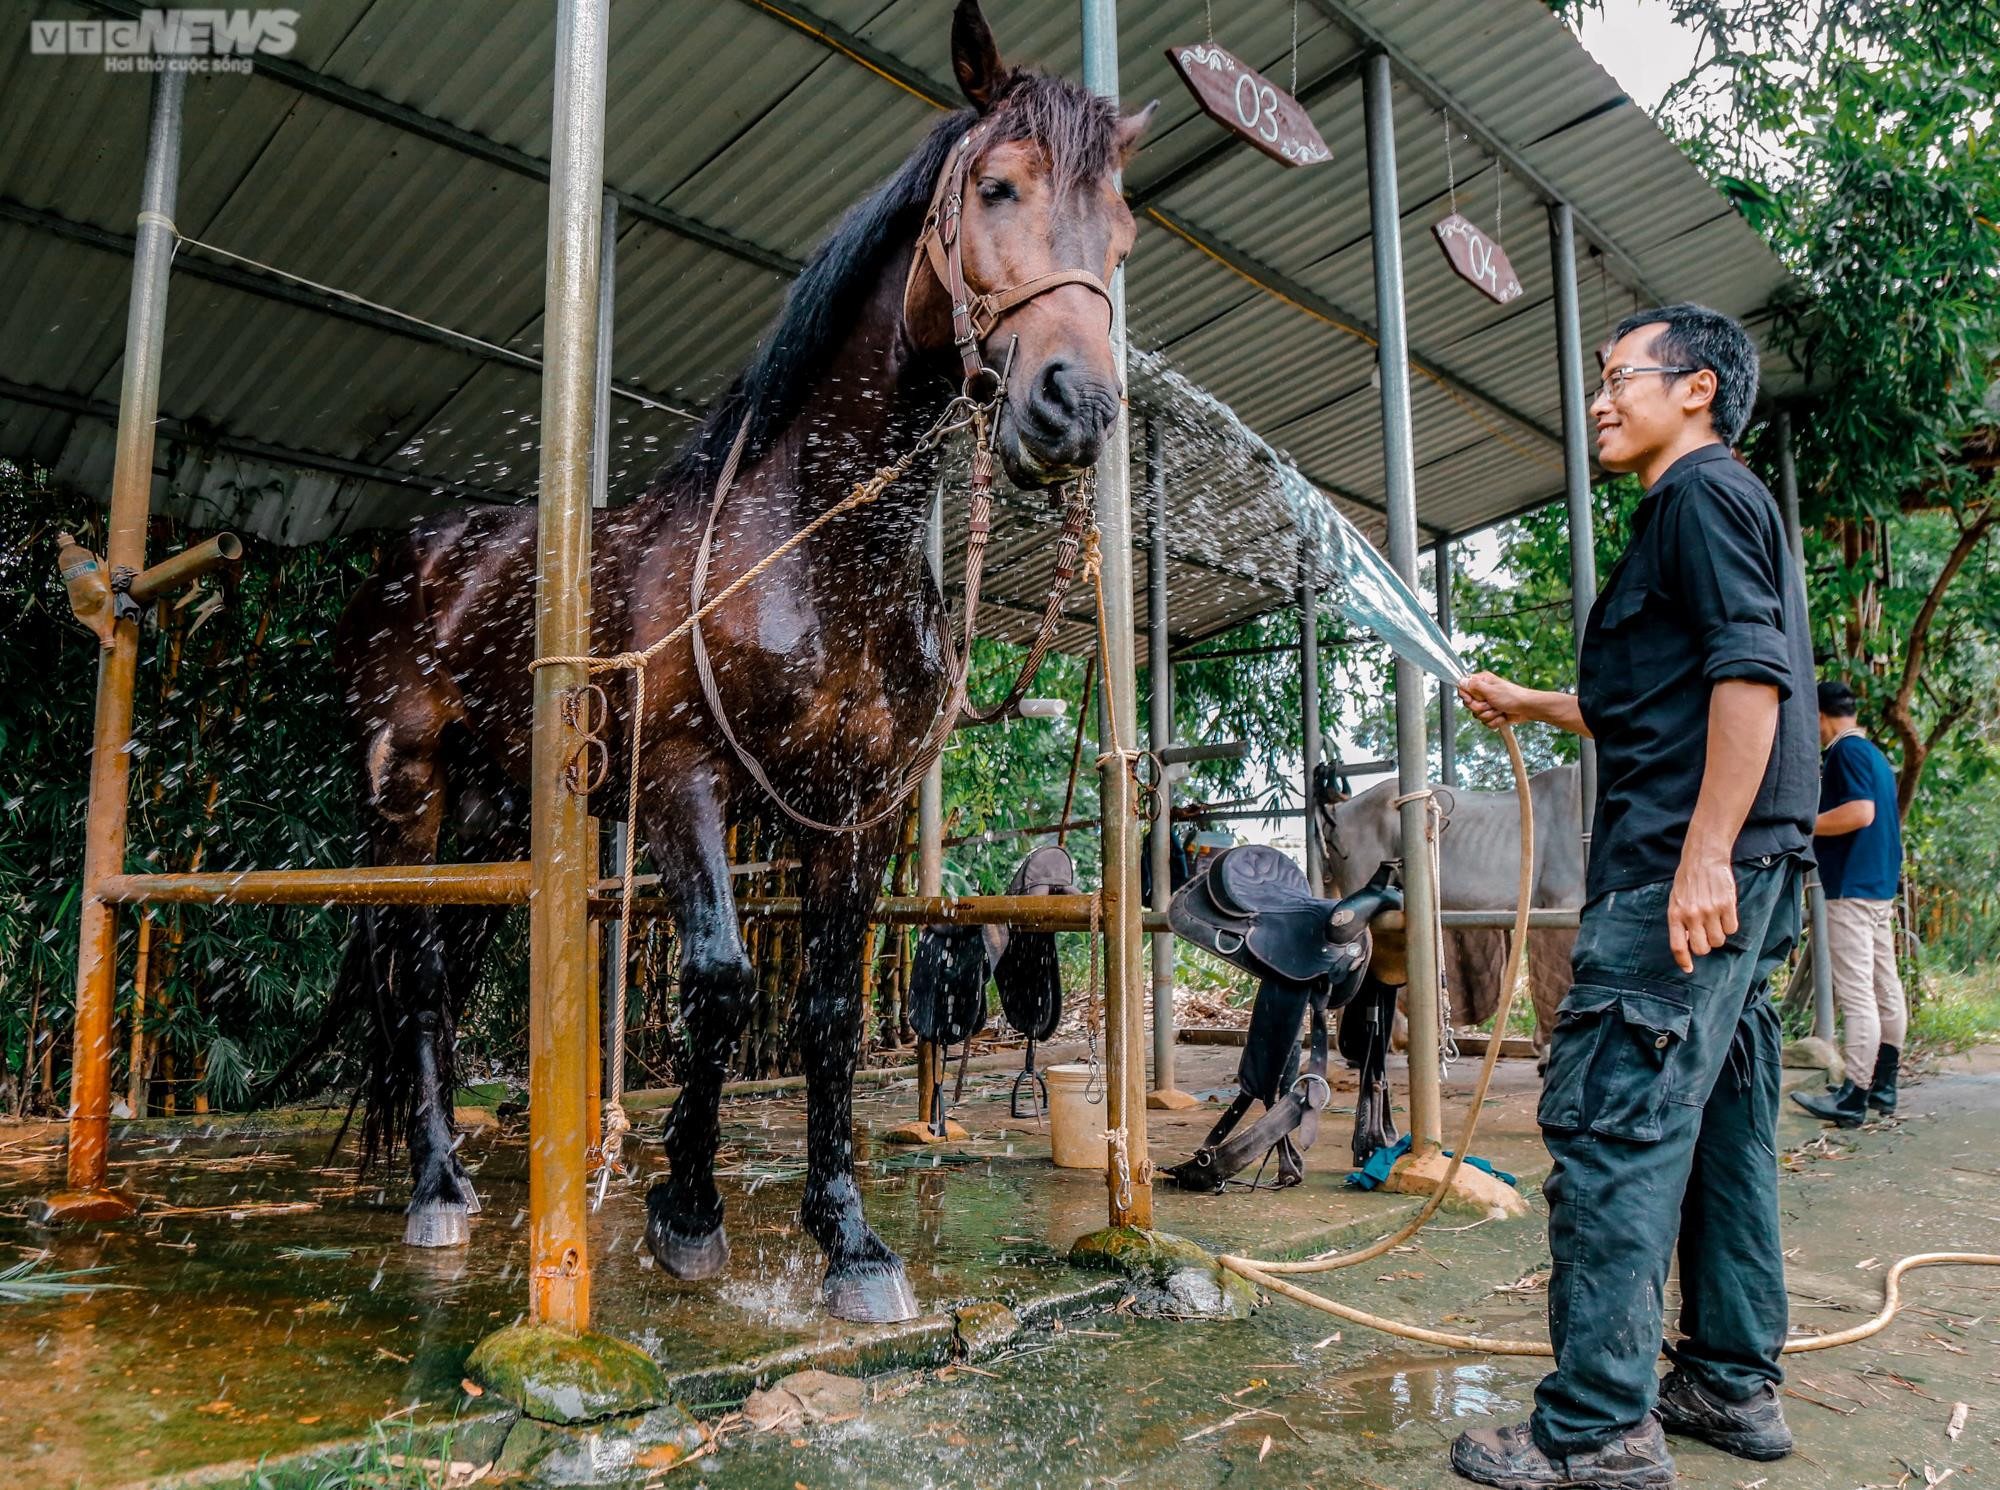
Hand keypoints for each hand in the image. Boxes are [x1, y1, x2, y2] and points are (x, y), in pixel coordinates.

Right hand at [1457, 671, 1534, 728]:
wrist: (1527, 708)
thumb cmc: (1512, 696)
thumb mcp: (1490, 690)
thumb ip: (1474, 686)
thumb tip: (1461, 681)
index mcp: (1482, 682)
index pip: (1463, 688)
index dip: (1466, 696)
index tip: (1471, 699)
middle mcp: (1483, 692)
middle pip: (1469, 704)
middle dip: (1480, 708)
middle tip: (1490, 704)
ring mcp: (1488, 704)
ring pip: (1477, 715)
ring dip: (1489, 715)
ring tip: (1499, 710)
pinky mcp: (1492, 715)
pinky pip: (1485, 722)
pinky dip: (1494, 721)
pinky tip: (1502, 716)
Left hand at [1667, 850, 1737, 972]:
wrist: (1704, 858)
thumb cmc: (1688, 881)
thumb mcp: (1675, 900)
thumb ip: (1680, 921)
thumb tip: (1688, 943)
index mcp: (1675, 914)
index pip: (1678, 946)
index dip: (1683, 960)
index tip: (1688, 969)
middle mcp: (1692, 915)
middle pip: (1702, 949)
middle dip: (1706, 946)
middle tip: (1707, 933)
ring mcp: (1709, 911)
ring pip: (1719, 941)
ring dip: (1719, 935)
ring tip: (1715, 919)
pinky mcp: (1726, 905)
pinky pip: (1732, 929)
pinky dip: (1730, 925)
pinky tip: (1725, 912)